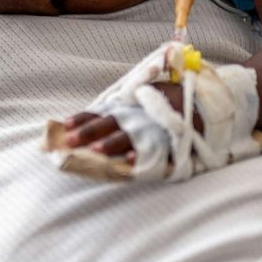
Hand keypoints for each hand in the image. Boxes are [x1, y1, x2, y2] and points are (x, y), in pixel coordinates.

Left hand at [63, 83, 189, 159]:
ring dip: (110, 144)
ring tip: (94, 151)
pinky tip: (130, 162)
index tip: (65, 124)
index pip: (98, 113)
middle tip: (69, 141)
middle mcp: (134, 118)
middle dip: (88, 133)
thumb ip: (117, 108)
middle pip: (107, 124)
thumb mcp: (137, 99)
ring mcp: (148, 130)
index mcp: (125, 108)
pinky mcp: (163, 144)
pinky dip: (141, 157)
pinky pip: (151, 152)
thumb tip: (92, 118)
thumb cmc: (162, 103)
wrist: (196, 105)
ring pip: (126, 138)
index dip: (81, 118)